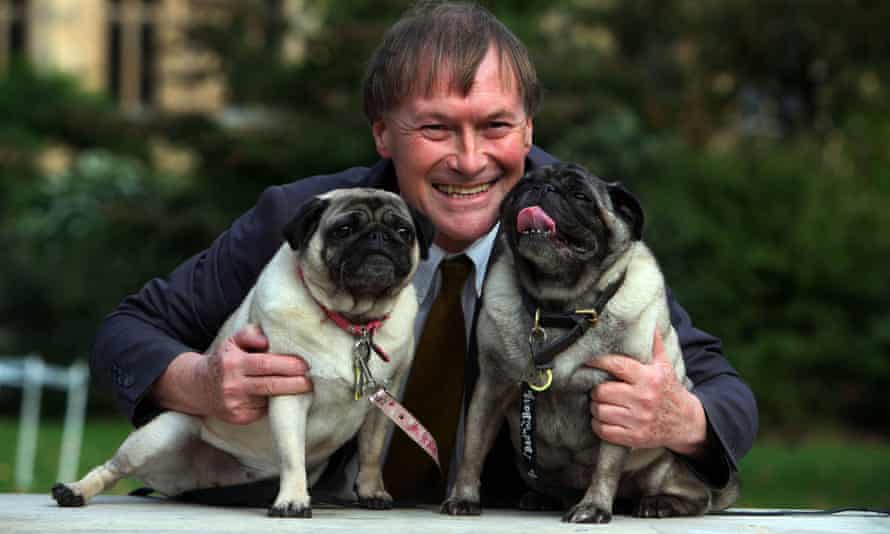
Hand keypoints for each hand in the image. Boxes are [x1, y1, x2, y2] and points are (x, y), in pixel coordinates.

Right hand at [153, 324, 312, 424]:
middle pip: (270, 386)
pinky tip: (282, 398)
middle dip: (295, 384)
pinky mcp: (238, 418)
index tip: (304, 365)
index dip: (287, 365)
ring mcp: (234, 404)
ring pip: (268, 400)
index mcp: (232, 363)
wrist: (197, 387)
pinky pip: (262, 410)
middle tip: (310, 381)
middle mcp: (232, 385)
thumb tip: (267, 340)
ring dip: (287, 395)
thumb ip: (250, 334)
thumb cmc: (224, 360)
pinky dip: (274, 404)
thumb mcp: (232, 341)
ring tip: (303, 387)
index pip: (265, 364)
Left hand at [585, 331, 706, 456]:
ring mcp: (637, 420)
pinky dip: (599, 424)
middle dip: (596, 389)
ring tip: (602, 403)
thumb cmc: (670, 391)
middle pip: (602, 390)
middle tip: (599, 388)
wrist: (687, 423)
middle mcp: (642, 398)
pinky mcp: (634, 437)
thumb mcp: (665, 367)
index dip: (597, 361)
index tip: (587, 360)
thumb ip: (655, 346)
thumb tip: (650, 324)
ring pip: (600, 410)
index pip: (616, 365)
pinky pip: (603, 430)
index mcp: (648, 378)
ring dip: (596, 407)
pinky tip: (604, 419)